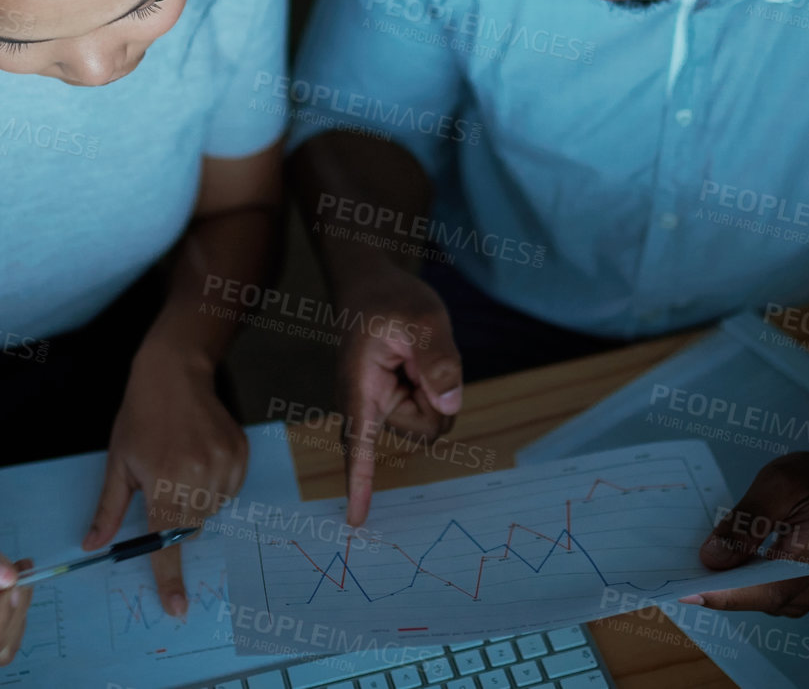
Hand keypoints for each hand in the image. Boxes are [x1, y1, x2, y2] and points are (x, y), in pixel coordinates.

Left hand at [82, 337, 247, 619]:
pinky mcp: (241, 455)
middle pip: (191, 527)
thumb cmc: (140, 417)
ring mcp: (225, 465)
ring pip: (212, 510)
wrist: (175, 373)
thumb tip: (93, 546)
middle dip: (177, 516)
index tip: (176, 607)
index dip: (169, 577)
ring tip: (183, 462)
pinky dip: (216, 484)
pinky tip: (200, 455)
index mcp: (164, 484)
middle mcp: (199, 478)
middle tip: (165, 481)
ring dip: (197, 500)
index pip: (167, 542)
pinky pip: (230, 489)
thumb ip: (109, 509)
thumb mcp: (118, 463)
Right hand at [336, 265, 462, 526]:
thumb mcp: (423, 318)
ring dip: (438, 389)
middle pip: (426, 428)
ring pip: (435, 420)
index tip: (356, 521)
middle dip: (438, 397)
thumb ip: (439, 360)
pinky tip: (417, 365)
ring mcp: (382, 409)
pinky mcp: (396, 406)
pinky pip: (434, 409)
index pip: (360, 443)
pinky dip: (437, 387)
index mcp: (360, 388)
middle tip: (418, 354)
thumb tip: (451, 405)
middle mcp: (367, 406)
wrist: (370, 288)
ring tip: (414, 355)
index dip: (361, 482)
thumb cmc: (389, 301)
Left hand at [684, 452, 808, 616]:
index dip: (712, 592)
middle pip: (748, 599)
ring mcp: (807, 597)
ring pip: (753, 598)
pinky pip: (763, 592)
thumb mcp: (784, 485)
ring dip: (724, 580)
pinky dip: (740, 578)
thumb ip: (748, 522)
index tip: (676, 586)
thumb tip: (711, 557)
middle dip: (711, 583)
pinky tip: (722, 556)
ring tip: (693, 556)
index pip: (752, 593)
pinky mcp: (800, 591)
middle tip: (676, 561)